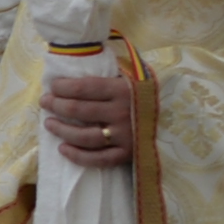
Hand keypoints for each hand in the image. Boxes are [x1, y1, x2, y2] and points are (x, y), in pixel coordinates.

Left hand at [38, 55, 136, 171]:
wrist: (178, 119)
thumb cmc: (145, 95)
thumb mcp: (132, 77)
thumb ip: (109, 72)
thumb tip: (77, 63)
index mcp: (123, 89)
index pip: (84, 87)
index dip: (62, 87)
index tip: (52, 86)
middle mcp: (122, 112)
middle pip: (79, 110)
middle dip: (56, 105)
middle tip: (45, 102)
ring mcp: (125, 135)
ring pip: (84, 136)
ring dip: (61, 129)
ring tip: (49, 123)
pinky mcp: (127, 154)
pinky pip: (98, 159)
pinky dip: (77, 156)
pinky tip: (62, 149)